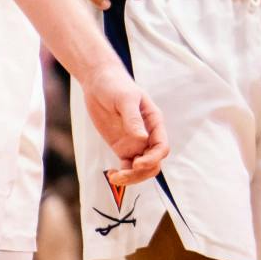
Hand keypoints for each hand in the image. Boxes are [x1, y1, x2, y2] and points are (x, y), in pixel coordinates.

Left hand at [78, 63, 167, 185]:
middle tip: (122, 175)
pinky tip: (111, 174)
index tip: (136, 163)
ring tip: (114, 177)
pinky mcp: (122, 147)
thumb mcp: (124, 99)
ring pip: (141, 169)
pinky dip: (122, 174)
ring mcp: (135, 142)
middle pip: (153, 162)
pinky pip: (127, 166)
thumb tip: (142, 139)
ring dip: (131, 177)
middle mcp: (148, 135)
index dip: (152, 159)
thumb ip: (133, 119)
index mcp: (154, 122)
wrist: (99, 82)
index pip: (161, 147)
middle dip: (141, 173)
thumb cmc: (115, 85)